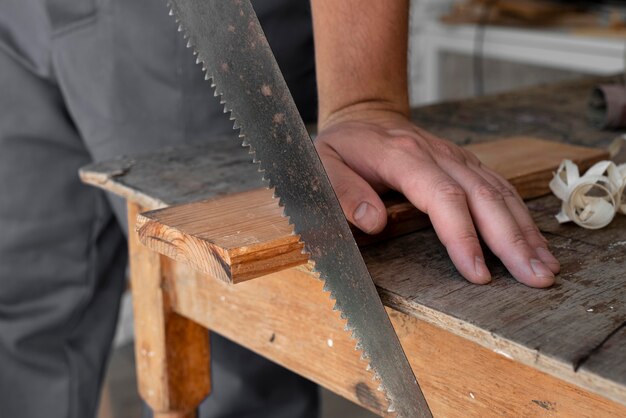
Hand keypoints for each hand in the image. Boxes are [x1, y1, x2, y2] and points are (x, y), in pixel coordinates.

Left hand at [315, 111, 559, 287]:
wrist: (363, 116)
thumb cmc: (341, 148)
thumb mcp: (322, 165)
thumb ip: (343, 192)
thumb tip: (375, 223)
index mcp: (403, 156)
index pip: (442, 197)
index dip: (463, 236)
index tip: (479, 273)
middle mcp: (438, 154)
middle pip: (484, 196)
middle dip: (512, 240)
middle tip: (536, 278)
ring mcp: (456, 158)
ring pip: (500, 192)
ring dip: (525, 231)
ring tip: (546, 267)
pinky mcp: (465, 165)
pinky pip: (499, 187)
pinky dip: (520, 216)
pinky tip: (535, 241)